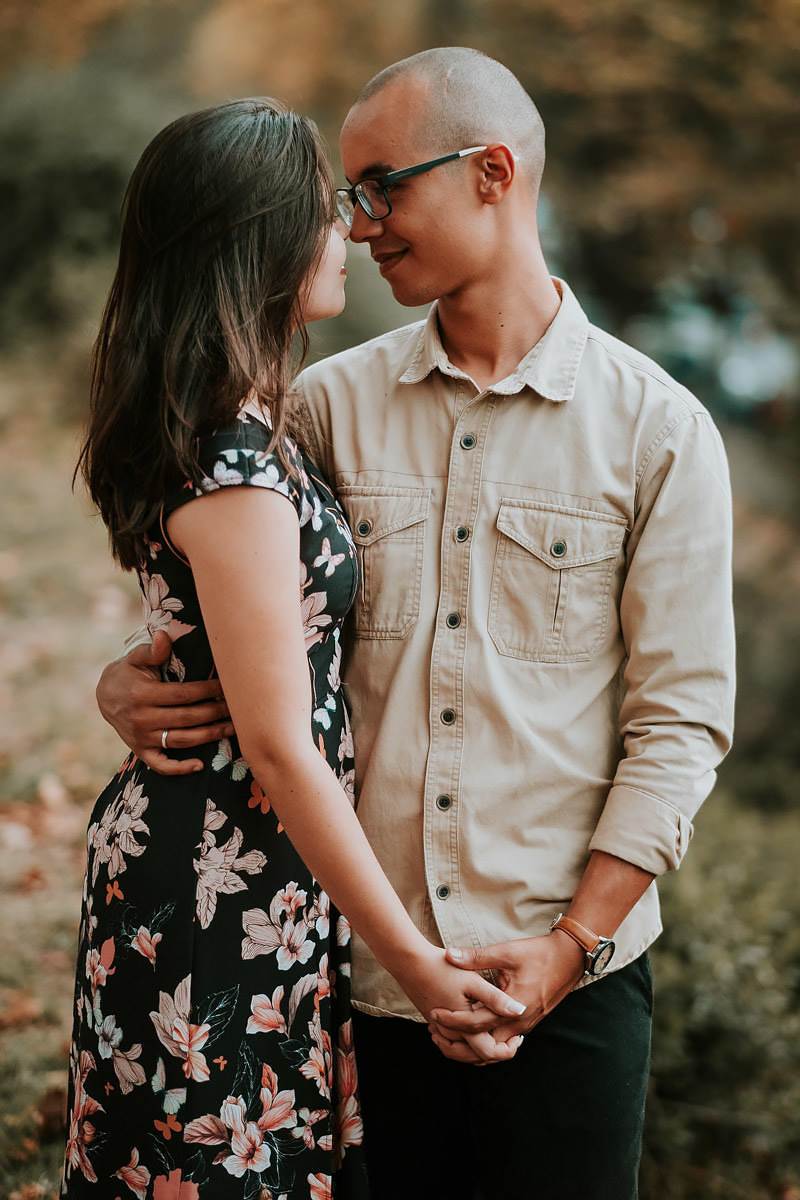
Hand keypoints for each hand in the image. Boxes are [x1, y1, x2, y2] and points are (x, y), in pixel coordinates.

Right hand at [96, 630, 233, 773]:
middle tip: (238, 708)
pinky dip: (179, 769)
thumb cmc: (128, 672)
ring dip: (209, 736)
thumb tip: (164, 636)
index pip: (184, 694)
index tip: (228, 686)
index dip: (208, 690)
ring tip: (232, 729)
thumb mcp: (135, 658)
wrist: (104, 696)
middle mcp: (142, 719)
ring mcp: (141, 738)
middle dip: (216, 712)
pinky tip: (200, 766)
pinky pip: (161, 765)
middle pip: (188, 718)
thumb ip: (152, 650)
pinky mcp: (141, 751)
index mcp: (143, 694)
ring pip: (182, 740)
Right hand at [395, 945, 526, 1064]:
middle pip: (477, 1057)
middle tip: (512, 1037)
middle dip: (497, 1050)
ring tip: (497, 1031)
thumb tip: (520, 1011)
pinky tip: (475, 1025)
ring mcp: (441, 1030)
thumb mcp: (472, 980)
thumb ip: (495, 998)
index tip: (519, 1038)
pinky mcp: (435, 1022)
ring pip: (464, 1051)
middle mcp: (451, 1034)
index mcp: (464, 1027)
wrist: (409, 962)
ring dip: (481, 1047)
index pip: (490, 1053)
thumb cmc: (441, 968)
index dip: (508, 1050)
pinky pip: (454, 1041)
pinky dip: (466, 1040)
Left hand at [427, 931, 585, 1062]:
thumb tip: (449, 955)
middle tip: (438, 1031)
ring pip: (495, 1048)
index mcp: (512, 1008)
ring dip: (473, 1043)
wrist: (570, 958)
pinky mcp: (527, 1023)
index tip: (434, 1013)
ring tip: (451, 1031)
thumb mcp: (506, 952)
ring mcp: (525, 1026)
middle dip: (460, 1043)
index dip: (452, 1021)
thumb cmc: (539, 954)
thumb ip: (477, 957)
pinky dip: (486, 1039)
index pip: (475, 1025)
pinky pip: (503, 1040)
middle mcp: (519, 1023)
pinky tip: (473, 1026)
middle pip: (484, 1047)